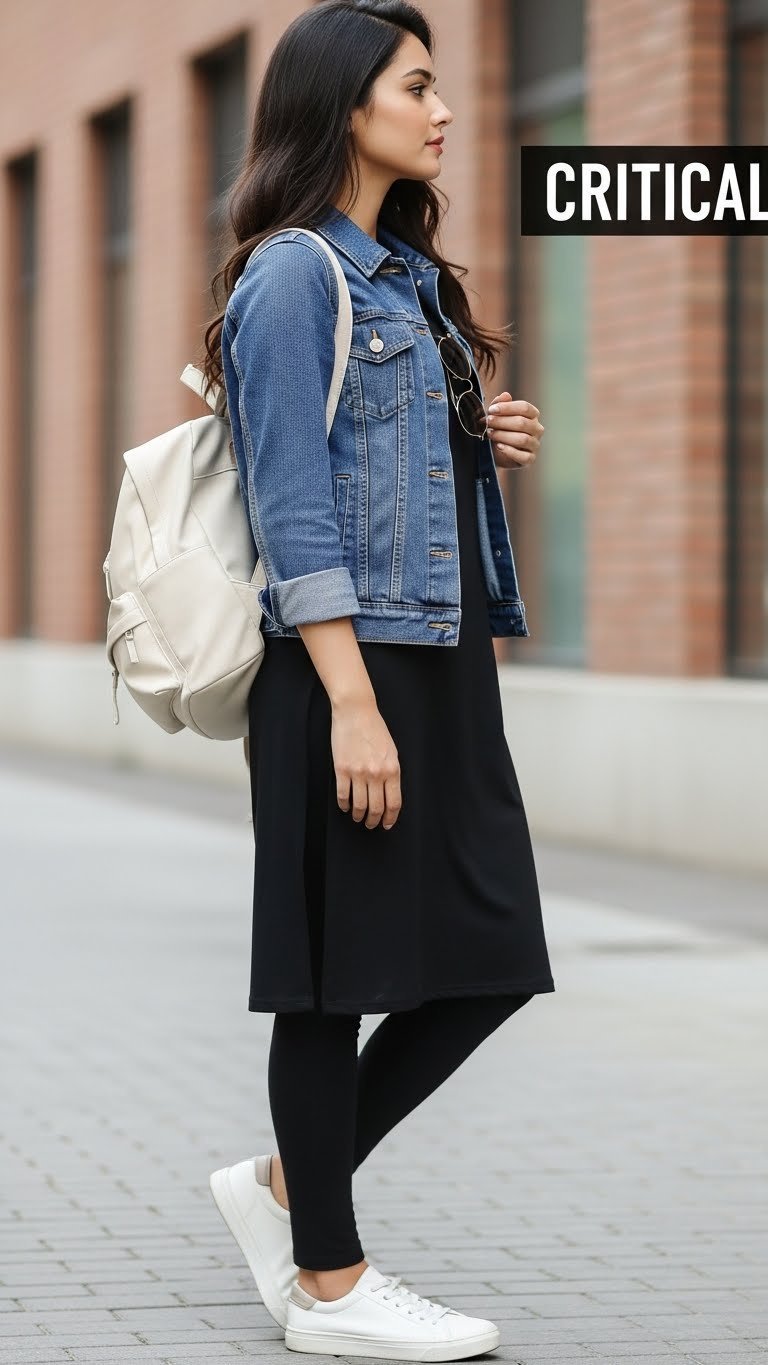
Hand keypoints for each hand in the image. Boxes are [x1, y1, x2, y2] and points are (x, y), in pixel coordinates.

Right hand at [331, 698, 401, 829]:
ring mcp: (358, 772)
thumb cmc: (375, 729)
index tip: (387, 824)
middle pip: (377, 808)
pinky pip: (343, 795)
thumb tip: (389, 793)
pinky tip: (345, 806)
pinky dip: (344, 805)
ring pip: (359, 805)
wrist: (356, 712)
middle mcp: (376, 774)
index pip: (394, 802)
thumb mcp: (392, 751)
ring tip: (358, 818)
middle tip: (371, 825)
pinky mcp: (342, 769)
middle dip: (374, 821)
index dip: (390, 817)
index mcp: (392, 769)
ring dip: (359, 816)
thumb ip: (391, 772)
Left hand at [484, 392, 543, 468]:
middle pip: (522, 423)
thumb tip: (505, 395)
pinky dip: (510, 451)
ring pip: (523, 439)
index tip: (491, 410)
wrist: (495, 452)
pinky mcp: (531, 459)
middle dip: (502, 422)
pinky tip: (499, 447)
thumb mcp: (497, 415)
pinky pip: (524, 456)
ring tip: (490, 433)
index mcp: (532, 415)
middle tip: (487, 422)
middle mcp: (537, 429)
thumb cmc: (499, 429)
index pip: (525, 407)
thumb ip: (500, 404)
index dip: (507, 407)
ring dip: (503, 435)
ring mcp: (535, 444)